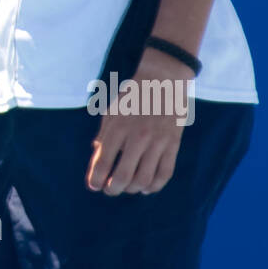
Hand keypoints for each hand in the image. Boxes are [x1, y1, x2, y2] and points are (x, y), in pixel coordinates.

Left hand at [86, 49, 192, 194]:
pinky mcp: (173, 144)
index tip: (93, 185)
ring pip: (144, 179)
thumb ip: (104, 132)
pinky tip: (146, 188)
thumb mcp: (112, 109)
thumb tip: (96, 154)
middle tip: (109, 189)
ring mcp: (158, 142)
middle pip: (123, 176)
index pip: (103, 161)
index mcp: (118, 127)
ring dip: (132, 189)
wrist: (163, 79)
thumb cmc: (133, 94)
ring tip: (127, 187)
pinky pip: (165, 173)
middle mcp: (137, 137)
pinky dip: (155, 186)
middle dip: (113, 189)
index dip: (96, 179)